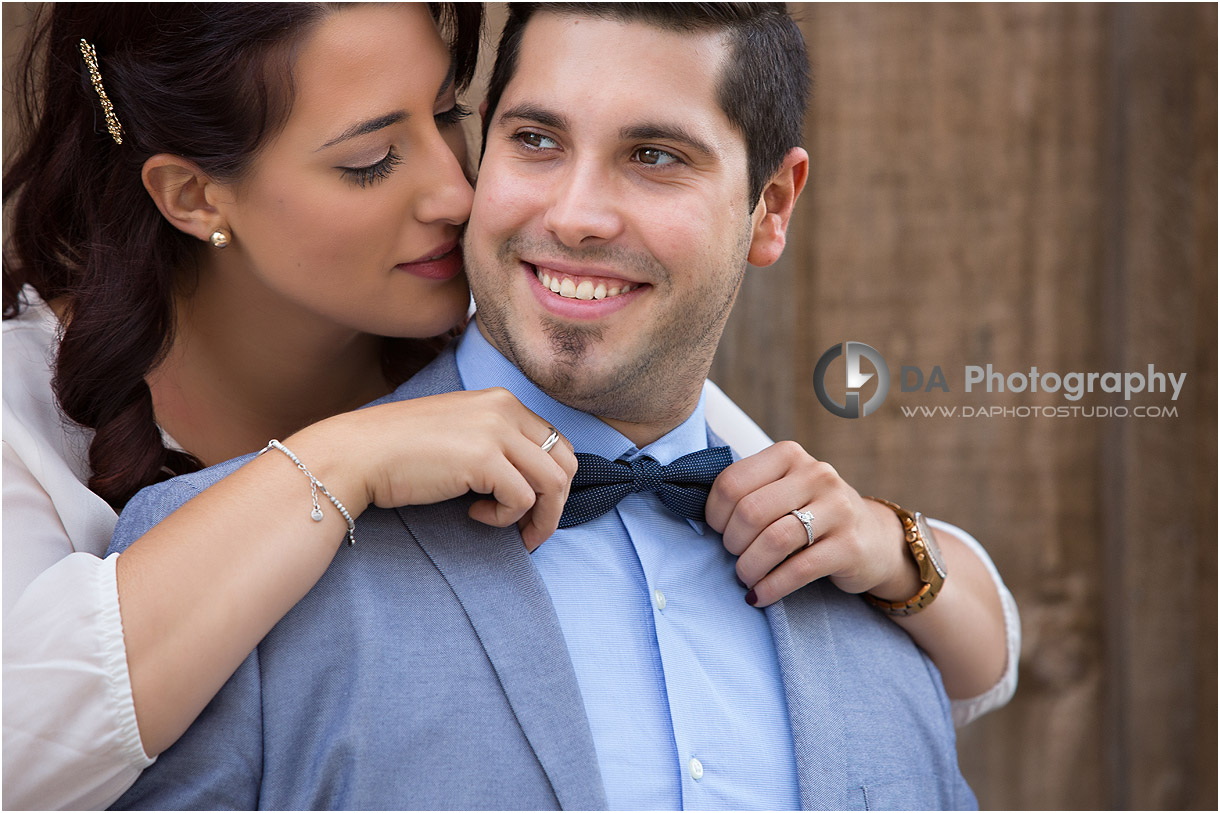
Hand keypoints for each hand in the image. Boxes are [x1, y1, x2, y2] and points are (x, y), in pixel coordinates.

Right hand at [307, 388, 576, 550]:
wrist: (358, 452)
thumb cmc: (401, 451)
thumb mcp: (460, 432)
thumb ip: (496, 443)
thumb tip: (531, 481)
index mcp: (502, 400)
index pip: (555, 443)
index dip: (553, 483)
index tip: (532, 509)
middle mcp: (506, 409)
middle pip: (565, 463)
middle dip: (556, 504)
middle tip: (530, 530)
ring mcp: (497, 431)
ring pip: (553, 484)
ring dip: (540, 518)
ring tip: (512, 532)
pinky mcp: (484, 459)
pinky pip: (522, 499)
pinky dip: (505, 518)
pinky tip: (475, 516)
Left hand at [704, 441, 918, 606]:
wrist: (872, 538)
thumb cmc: (809, 515)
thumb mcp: (781, 490)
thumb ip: (747, 493)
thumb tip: (697, 519)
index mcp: (789, 455)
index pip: (731, 482)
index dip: (714, 515)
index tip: (718, 532)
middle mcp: (817, 474)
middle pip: (750, 512)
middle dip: (732, 543)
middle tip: (735, 557)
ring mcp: (838, 508)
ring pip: (774, 540)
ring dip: (749, 567)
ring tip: (746, 578)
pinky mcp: (850, 546)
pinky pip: (799, 570)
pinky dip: (771, 587)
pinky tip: (760, 596)